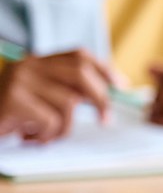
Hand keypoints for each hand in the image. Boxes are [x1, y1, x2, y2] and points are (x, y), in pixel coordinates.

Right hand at [0, 50, 117, 141]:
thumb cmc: (8, 117)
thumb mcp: (36, 98)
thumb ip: (62, 90)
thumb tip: (101, 96)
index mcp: (35, 61)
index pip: (78, 55)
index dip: (103, 69)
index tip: (120, 86)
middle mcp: (28, 65)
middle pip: (81, 75)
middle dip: (101, 99)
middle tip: (106, 120)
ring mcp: (19, 81)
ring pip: (69, 104)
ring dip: (63, 128)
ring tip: (43, 135)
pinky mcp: (13, 100)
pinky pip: (52, 121)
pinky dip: (47, 135)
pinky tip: (29, 137)